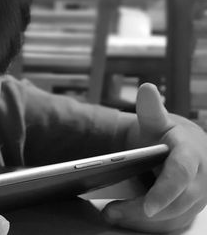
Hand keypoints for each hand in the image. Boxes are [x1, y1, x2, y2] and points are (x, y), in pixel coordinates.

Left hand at [103, 84, 206, 232]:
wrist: (179, 147)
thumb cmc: (165, 135)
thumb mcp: (156, 121)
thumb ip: (151, 109)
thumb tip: (146, 89)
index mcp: (193, 153)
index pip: (182, 174)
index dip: (166, 191)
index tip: (148, 206)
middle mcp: (202, 178)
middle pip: (176, 202)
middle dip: (143, 211)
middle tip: (111, 211)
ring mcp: (199, 197)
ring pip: (173, 217)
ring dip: (141, 221)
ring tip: (111, 214)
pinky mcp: (190, 209)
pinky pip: (170, 224)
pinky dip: (146, 225)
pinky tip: (122, 218)